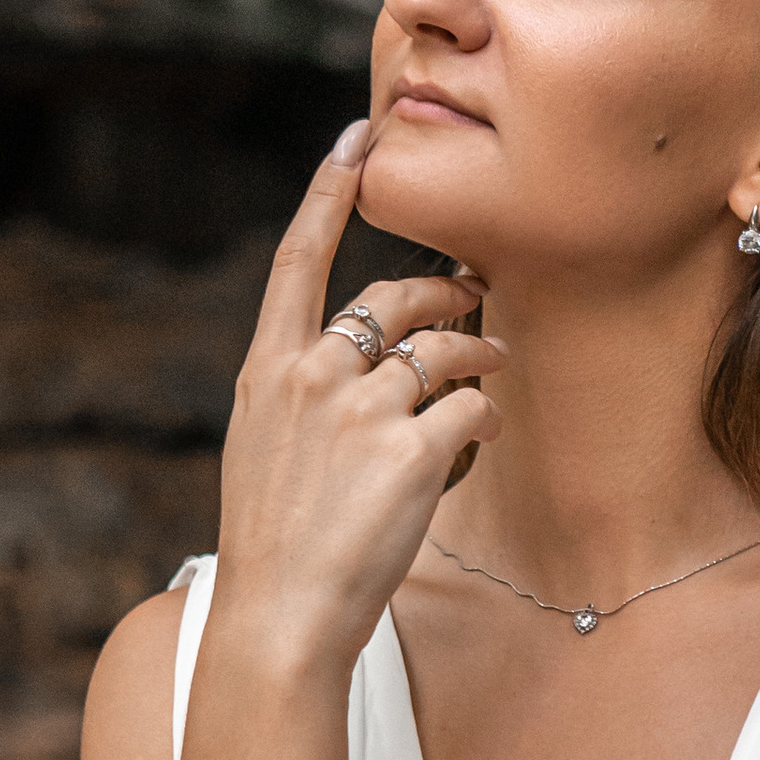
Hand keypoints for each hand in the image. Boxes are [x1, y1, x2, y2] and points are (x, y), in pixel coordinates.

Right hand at [210, 125, 504, 677]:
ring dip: (481, 352)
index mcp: (267, 371)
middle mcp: (312, 375)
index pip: (296, 260)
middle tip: (476, 292)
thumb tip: (354, 360)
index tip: (355, 142)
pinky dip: (485, 417)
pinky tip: (483, 437)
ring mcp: (362, 410)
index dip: (326, 194)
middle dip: (445, 289)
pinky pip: (472, 408)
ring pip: (445, 351)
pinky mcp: (413, 449)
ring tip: (497, 365)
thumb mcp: (262, 450)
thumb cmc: (274, 543)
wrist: (279, 617)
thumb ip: (301, 395)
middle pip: (393, 296)